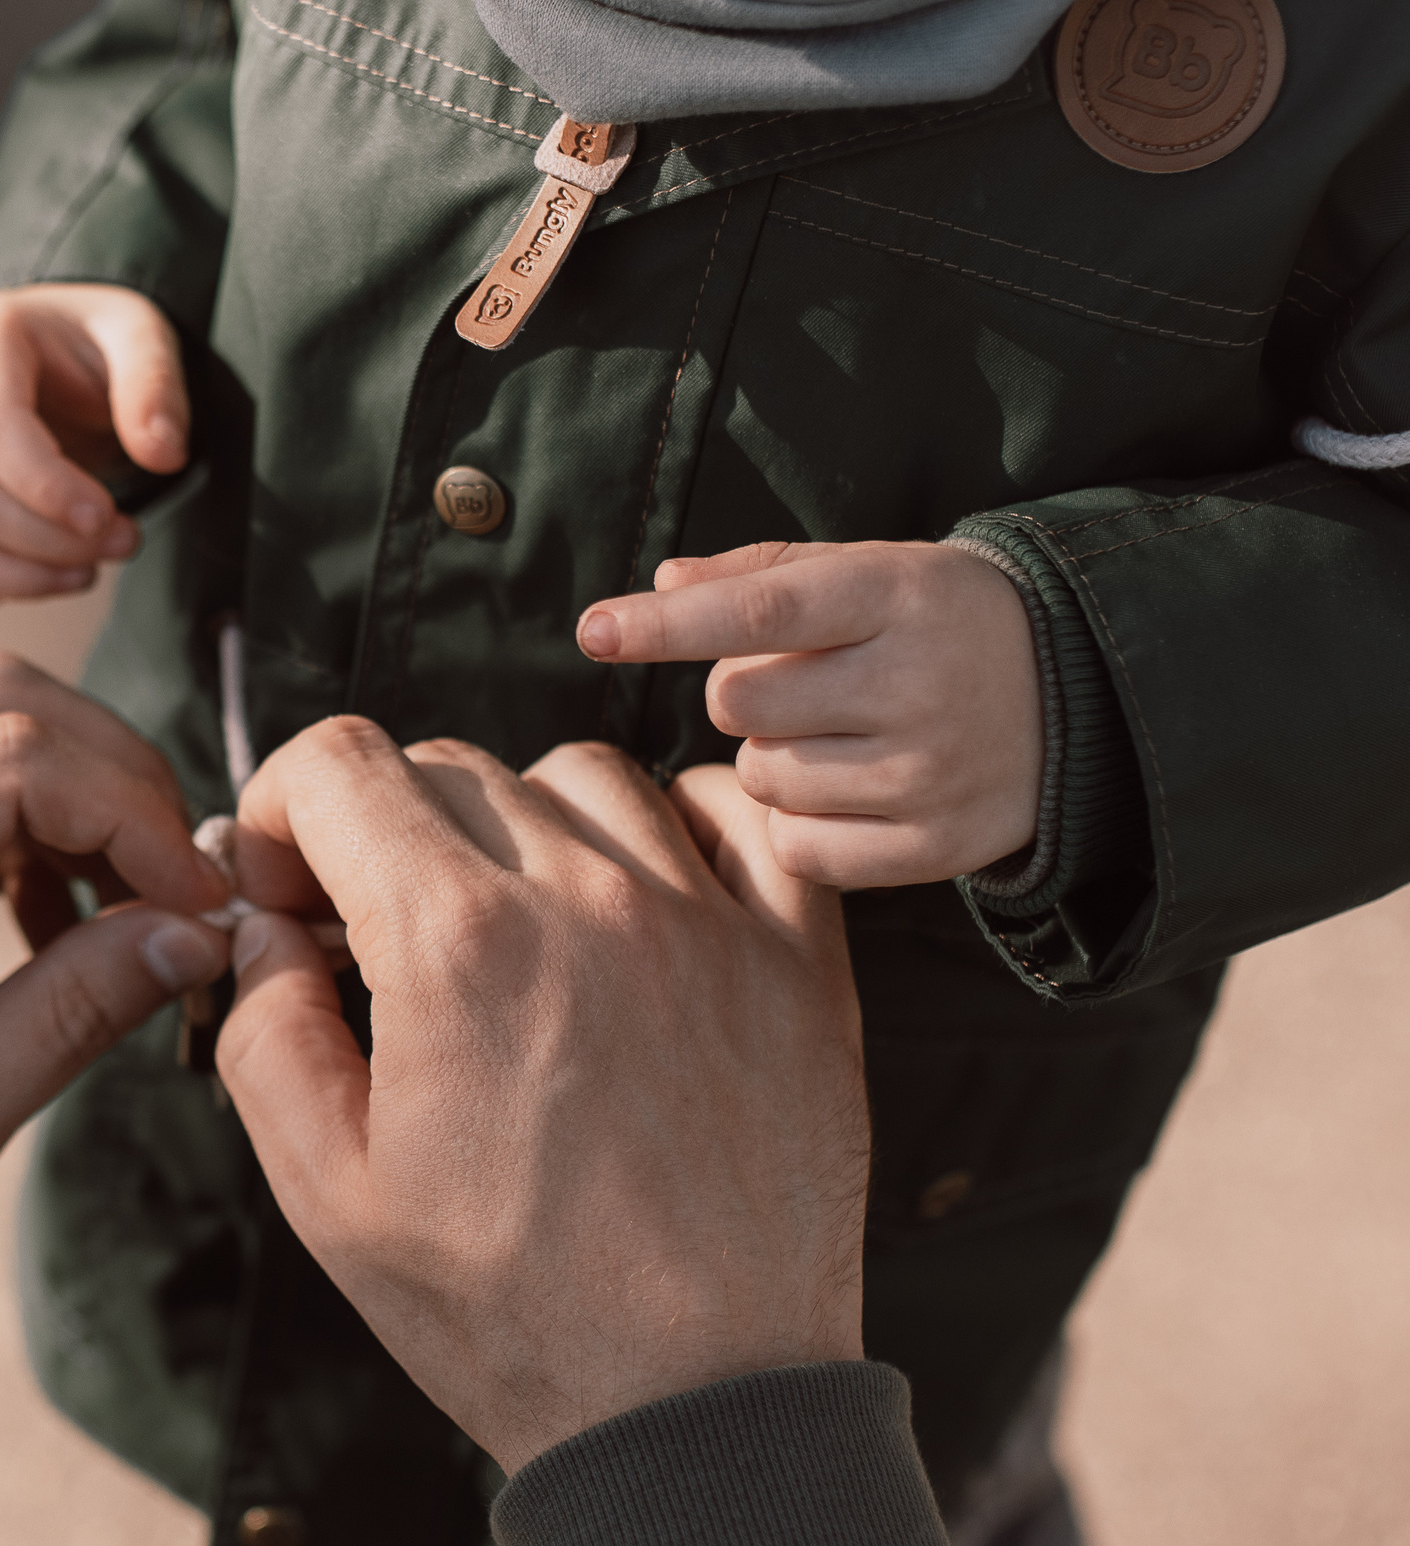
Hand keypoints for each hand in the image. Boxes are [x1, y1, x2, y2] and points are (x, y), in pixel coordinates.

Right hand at [0, 284, 188, 616]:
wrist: (55, 367)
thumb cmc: (92, 350)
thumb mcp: (140, 338)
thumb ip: (154, 386)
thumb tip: (163, 451)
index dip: (47, 488)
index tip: (106, 518)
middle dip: (49, 541)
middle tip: (122, 543)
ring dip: (19, 578)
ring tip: (86, 571)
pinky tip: (32, 583)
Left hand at [0, 656, 229, 1406]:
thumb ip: (72, 1013)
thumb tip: (193, 933)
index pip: (16, 760)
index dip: (133, 815)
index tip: (198, 904)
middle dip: (113, 779)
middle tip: (177, 890)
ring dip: (67, 793)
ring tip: (122, 915)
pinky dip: (12, 817)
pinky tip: (46, 922)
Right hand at [214, 723, 867, 1471]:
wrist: (698, 1408)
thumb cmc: (508, 1315)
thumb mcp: (326, 1194)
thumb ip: (265, 1033)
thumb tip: (263, 930)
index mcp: (453, 946)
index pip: (341, 763)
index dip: (285, 809)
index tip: (290, 886)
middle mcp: (585, 900)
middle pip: (448, 766)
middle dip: (384, 830)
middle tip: (377, 934)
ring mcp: (705, 920)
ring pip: (581, 775)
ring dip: (519, 824)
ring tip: (510, 924)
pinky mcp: (796, 961)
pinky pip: (736, 815)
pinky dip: (677, 822)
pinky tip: (640, 894)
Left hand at [576, 540, 1041, 887]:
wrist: (1076, 692)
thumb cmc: (934, 620)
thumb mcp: (867, 570)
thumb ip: (758, 575)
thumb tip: (661, 587)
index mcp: (898, 596)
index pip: (760, 612)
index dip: (667, 625)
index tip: (594, 630)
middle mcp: (918, 684)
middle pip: (739, 704)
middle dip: (742, 694)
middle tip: (802, 684)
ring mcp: (930, 773)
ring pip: (763, 778)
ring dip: (772, 758)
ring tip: (840, 735)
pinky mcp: (937, 847)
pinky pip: (798, 850)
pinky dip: (799, 825)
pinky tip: (849, 791)